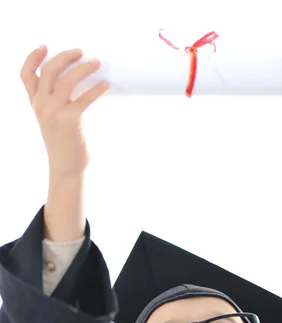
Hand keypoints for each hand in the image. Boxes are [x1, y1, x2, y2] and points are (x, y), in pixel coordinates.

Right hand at [20, 46, 109, 179]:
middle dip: (65, 56)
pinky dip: (96, 89)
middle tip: (81, 52)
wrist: (66, 167)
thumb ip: (54, 101)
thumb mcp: (51, 120)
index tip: (44, 46)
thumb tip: (75, 79)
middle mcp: (41, 105)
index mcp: (35, 104)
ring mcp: (53, 112)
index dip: (33, 57)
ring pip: (67, 80)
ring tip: (96, 63)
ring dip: (83, 68)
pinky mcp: (68, 120)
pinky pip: (84, 98)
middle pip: (49, 70)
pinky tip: (105, 85)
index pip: (25, 75)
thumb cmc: (64, 143)